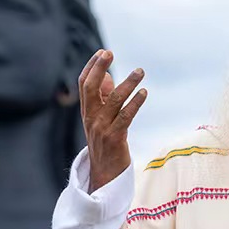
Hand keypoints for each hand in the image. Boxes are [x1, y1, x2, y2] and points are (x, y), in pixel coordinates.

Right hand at [80, 49, 146, 192]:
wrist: (104, 176)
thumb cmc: (106, 144)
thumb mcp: (102, 120)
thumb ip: (104, 99)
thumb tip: (109, 76)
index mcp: (87, 112)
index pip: (84, 84)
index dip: (92, 67)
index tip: (103, 52)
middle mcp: (91, 118)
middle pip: (91, 88)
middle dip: (99, 68)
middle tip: (110, 52)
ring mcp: (101, 129)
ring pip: (113, 101)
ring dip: (127, 84)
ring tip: (140, 71)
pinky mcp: (114, 139)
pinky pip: (125, 117)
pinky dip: (135, 103)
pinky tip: (144, 93)